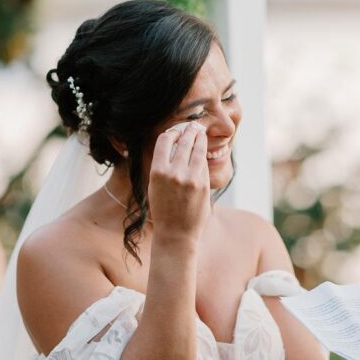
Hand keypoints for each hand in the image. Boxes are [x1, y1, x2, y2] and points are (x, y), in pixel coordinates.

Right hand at [148, 122, 210, 242]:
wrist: (176, 233)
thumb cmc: (163, 209)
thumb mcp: (155, 186)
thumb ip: (163, 166)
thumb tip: (174, 145)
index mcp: (157, 172)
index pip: (164, 141)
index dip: (171, 133)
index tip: (176, 131)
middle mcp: (174, 172)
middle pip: (183, 141)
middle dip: (189, 131)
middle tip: (192, 125)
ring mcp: (190, 178)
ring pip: (197, 149)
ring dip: (199, 138)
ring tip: (200, 132)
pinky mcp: (204, 184)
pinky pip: (204, 163)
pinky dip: (204, 154)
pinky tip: (203, 149)